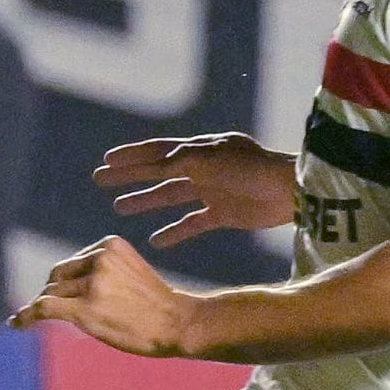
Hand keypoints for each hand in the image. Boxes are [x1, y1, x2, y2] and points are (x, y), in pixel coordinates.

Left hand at [12, 234, 205, 357]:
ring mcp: (93, 284)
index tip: (60, 297)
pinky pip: (45, 308)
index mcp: (110, 244)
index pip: (73, 262)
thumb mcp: (128, 271)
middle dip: (52, 294)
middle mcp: (99, 258)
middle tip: (48, 312)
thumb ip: (99, 270)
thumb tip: (56, 288)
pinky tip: (17, 324)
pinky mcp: (86, 309)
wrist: (178, 323)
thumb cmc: (156, 304)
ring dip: (44, 309)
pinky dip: (27, 315)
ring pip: (51, 294)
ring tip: (33, 320)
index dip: (63, 282)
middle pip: (57, 276)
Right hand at [98, 133, 299, 243]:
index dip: (132, 155)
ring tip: (119, 207)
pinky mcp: (224, 214)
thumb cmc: (251, 170)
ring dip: (146, 201)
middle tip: (100, 181)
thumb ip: (180, 161)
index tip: (106, 160)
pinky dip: (175, 231)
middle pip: (159, 172)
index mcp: (200, 149)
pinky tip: (156, 240)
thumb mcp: (210, 160)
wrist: (289, 192)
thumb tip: (156, 162)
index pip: (158, 151)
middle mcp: (203, 167)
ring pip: (171, 196)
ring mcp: (213, 191)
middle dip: (130, 176)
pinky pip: (193, 222)